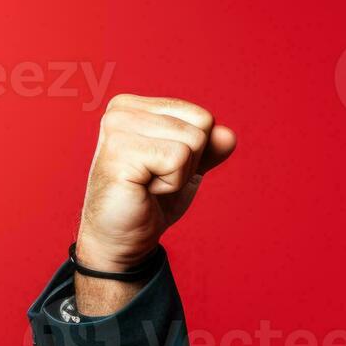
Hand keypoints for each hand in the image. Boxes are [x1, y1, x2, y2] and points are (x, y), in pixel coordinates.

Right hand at [75, 94, 238, 272]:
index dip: (193, 151)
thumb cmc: (148, 202)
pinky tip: (144, 190)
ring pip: (193, 141)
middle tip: (154, 180)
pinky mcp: (120, 150)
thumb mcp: (187, 170)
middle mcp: (121, 110)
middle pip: (200, 125)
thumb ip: (208, 149)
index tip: (161, 169)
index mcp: (134, 106)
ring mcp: (117, 127)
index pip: (200, 115)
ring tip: (148, 185)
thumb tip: (228, 136)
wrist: (122, 239)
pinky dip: (170, 183)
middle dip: (188, 162)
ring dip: (178, 174)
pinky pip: (177, 158)